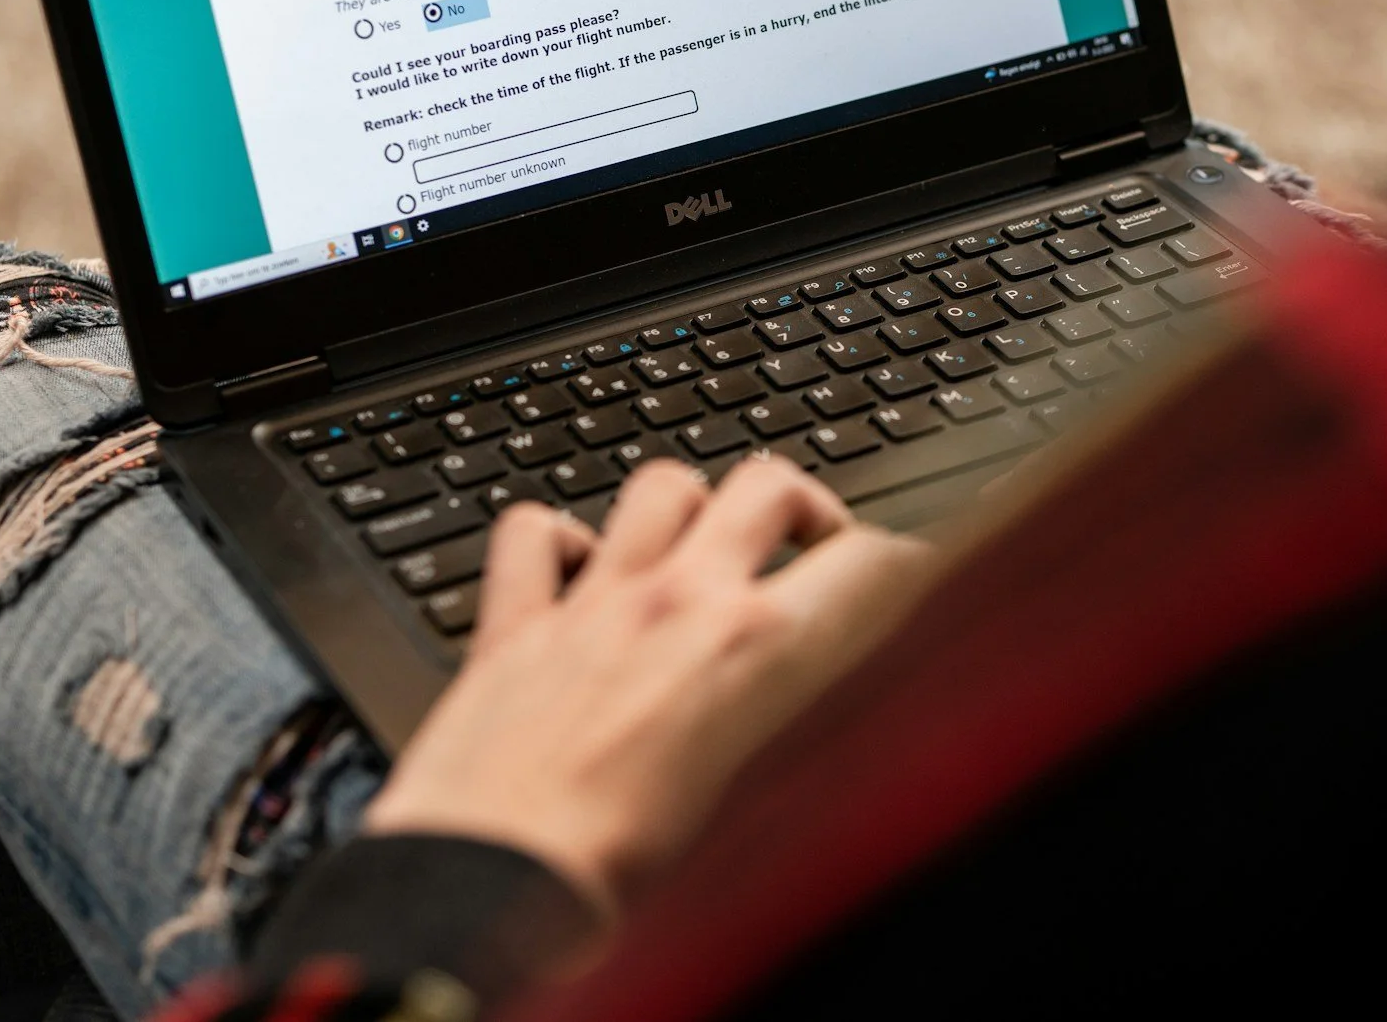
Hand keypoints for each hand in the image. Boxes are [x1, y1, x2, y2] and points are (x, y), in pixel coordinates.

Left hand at [361, 455, 931, 918]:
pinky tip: (576, 566)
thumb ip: (801, 727)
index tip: (906, 577)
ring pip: (661, 485)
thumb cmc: (616, 886)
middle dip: (803, 505)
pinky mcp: (511, 629)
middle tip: (809, 547)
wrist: (481, 901)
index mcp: (755, 653)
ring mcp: (590, 606)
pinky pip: (534, 530)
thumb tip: (835, 696)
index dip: (902, 563)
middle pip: (767, 485)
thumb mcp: (754, 809)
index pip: (865, 562)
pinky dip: (560, 535)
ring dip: (692, 506)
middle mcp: (677, 605)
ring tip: (701, 544)